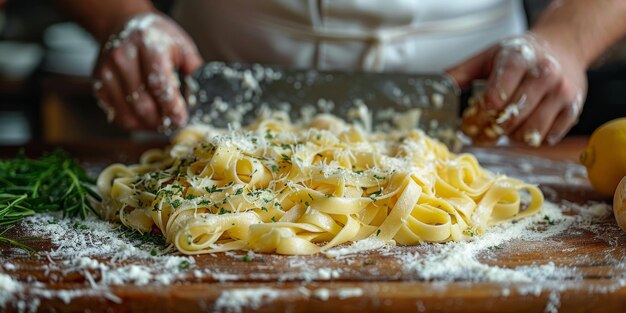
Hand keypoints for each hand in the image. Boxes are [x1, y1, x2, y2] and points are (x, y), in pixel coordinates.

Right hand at [93, 13, 202, 129]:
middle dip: (162, 121)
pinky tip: (148, 119)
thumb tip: (200, 100)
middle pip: (143, 104)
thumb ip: (194, 71)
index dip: (172, 107)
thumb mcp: (182, 45)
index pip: (159, 85)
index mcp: (147, 45)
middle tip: (175, 124)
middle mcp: (123, 57)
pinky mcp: (99, 84)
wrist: (123, 24)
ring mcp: (107, 72)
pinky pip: (118, 116)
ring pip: (129, 115)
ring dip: (150, 126)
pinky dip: (135, 124)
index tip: (182, 119)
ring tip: (163, 123)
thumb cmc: (157, 38)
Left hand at [447, 33, 586, 146]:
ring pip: (530, 133)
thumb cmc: (521, 54)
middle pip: (510, 119)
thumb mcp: (487, 57)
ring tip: (503, 128)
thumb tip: (436, 90)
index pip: (495, 98)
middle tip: (480, 133)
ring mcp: (562, 92)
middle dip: (490, 131)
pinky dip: (531, 139)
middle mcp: (544, 74)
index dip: (479, 116)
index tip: (468, 123)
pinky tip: (524, 127)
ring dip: (511, 138)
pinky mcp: (573, 108)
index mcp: (518, 59)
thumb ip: (460, 74)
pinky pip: (548, 138)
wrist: (563, 45)